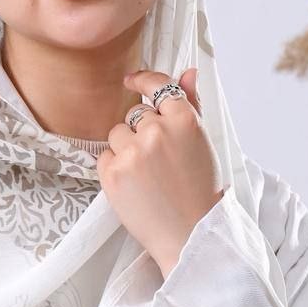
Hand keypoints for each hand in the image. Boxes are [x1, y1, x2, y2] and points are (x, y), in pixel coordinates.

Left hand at [95, 67, 224, 278]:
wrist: (189, 234)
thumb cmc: (199, 191)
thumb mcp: (203, 144)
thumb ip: (192, 104)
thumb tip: (187, 72)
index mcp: (184, 120)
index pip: (157, 86)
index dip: (143, 81)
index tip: (132, 81)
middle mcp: (157, 131)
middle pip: (134, 115)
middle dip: (141, 132)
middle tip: (158, 161)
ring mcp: (132, 152)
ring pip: (117, 134)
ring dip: (126, 149)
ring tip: (147, 176)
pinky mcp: (112, 172)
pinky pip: (104, 156)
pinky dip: (114, 168)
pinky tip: (133, 186)